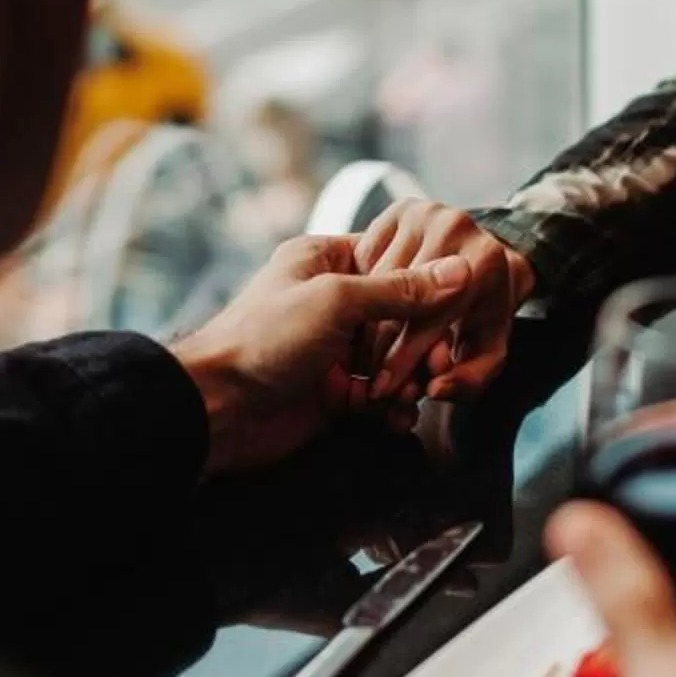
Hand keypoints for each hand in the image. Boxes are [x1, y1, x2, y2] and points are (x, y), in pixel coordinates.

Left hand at [169, 236, 470, 477]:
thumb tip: (458, 270)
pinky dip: (392, 407)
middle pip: (400, 316)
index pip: (393, 260)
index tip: (453, 306)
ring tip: (411, 395)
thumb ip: (400, 289)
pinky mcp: (333, 392)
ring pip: (394, 359)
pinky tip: (396, 415)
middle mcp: (332, 302)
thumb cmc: (262, 338)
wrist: (217, 407)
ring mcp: (333, 349)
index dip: (425, 285)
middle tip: (434, 365)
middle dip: (421, 344)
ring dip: (409, 379)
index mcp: (326, 261)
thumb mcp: (336, 300)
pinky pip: (379, 396)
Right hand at [353, 198, 535, 401]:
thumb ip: (469, 380)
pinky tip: (369, 309)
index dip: (402, 360)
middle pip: (395, 298)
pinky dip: (360, 284)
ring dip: (363, 321)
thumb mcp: (488, 353)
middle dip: (378, 346)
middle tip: (367, 377)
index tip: (384, 389)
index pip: (427, 320)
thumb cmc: (487, 315)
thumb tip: (438, 388)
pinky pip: (364, 256)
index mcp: (483, 262)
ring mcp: (424, 212)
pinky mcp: (400, 207)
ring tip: (363, 353)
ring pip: (373, 279)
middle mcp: (454, 227)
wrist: (493, 263)